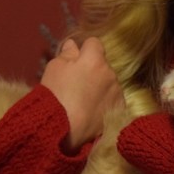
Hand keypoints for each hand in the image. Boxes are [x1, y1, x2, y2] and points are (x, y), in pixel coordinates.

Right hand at [41, 37, 123, 152]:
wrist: (63, 130)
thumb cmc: (55, 96)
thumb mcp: (54, 69)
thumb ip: (67, 54)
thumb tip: (73, 44)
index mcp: (94, 59)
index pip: (94, 43)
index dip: (83, 51)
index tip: (75, 62)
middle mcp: (110, 73)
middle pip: (102, 64)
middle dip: (92, 70)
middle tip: (76, 85)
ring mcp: (117, 91)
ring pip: (109, 82)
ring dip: (100, 86)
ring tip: (84, 102)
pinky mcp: (120, 108)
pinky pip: (114, 99)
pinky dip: (106, 102)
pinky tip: (93, 111)